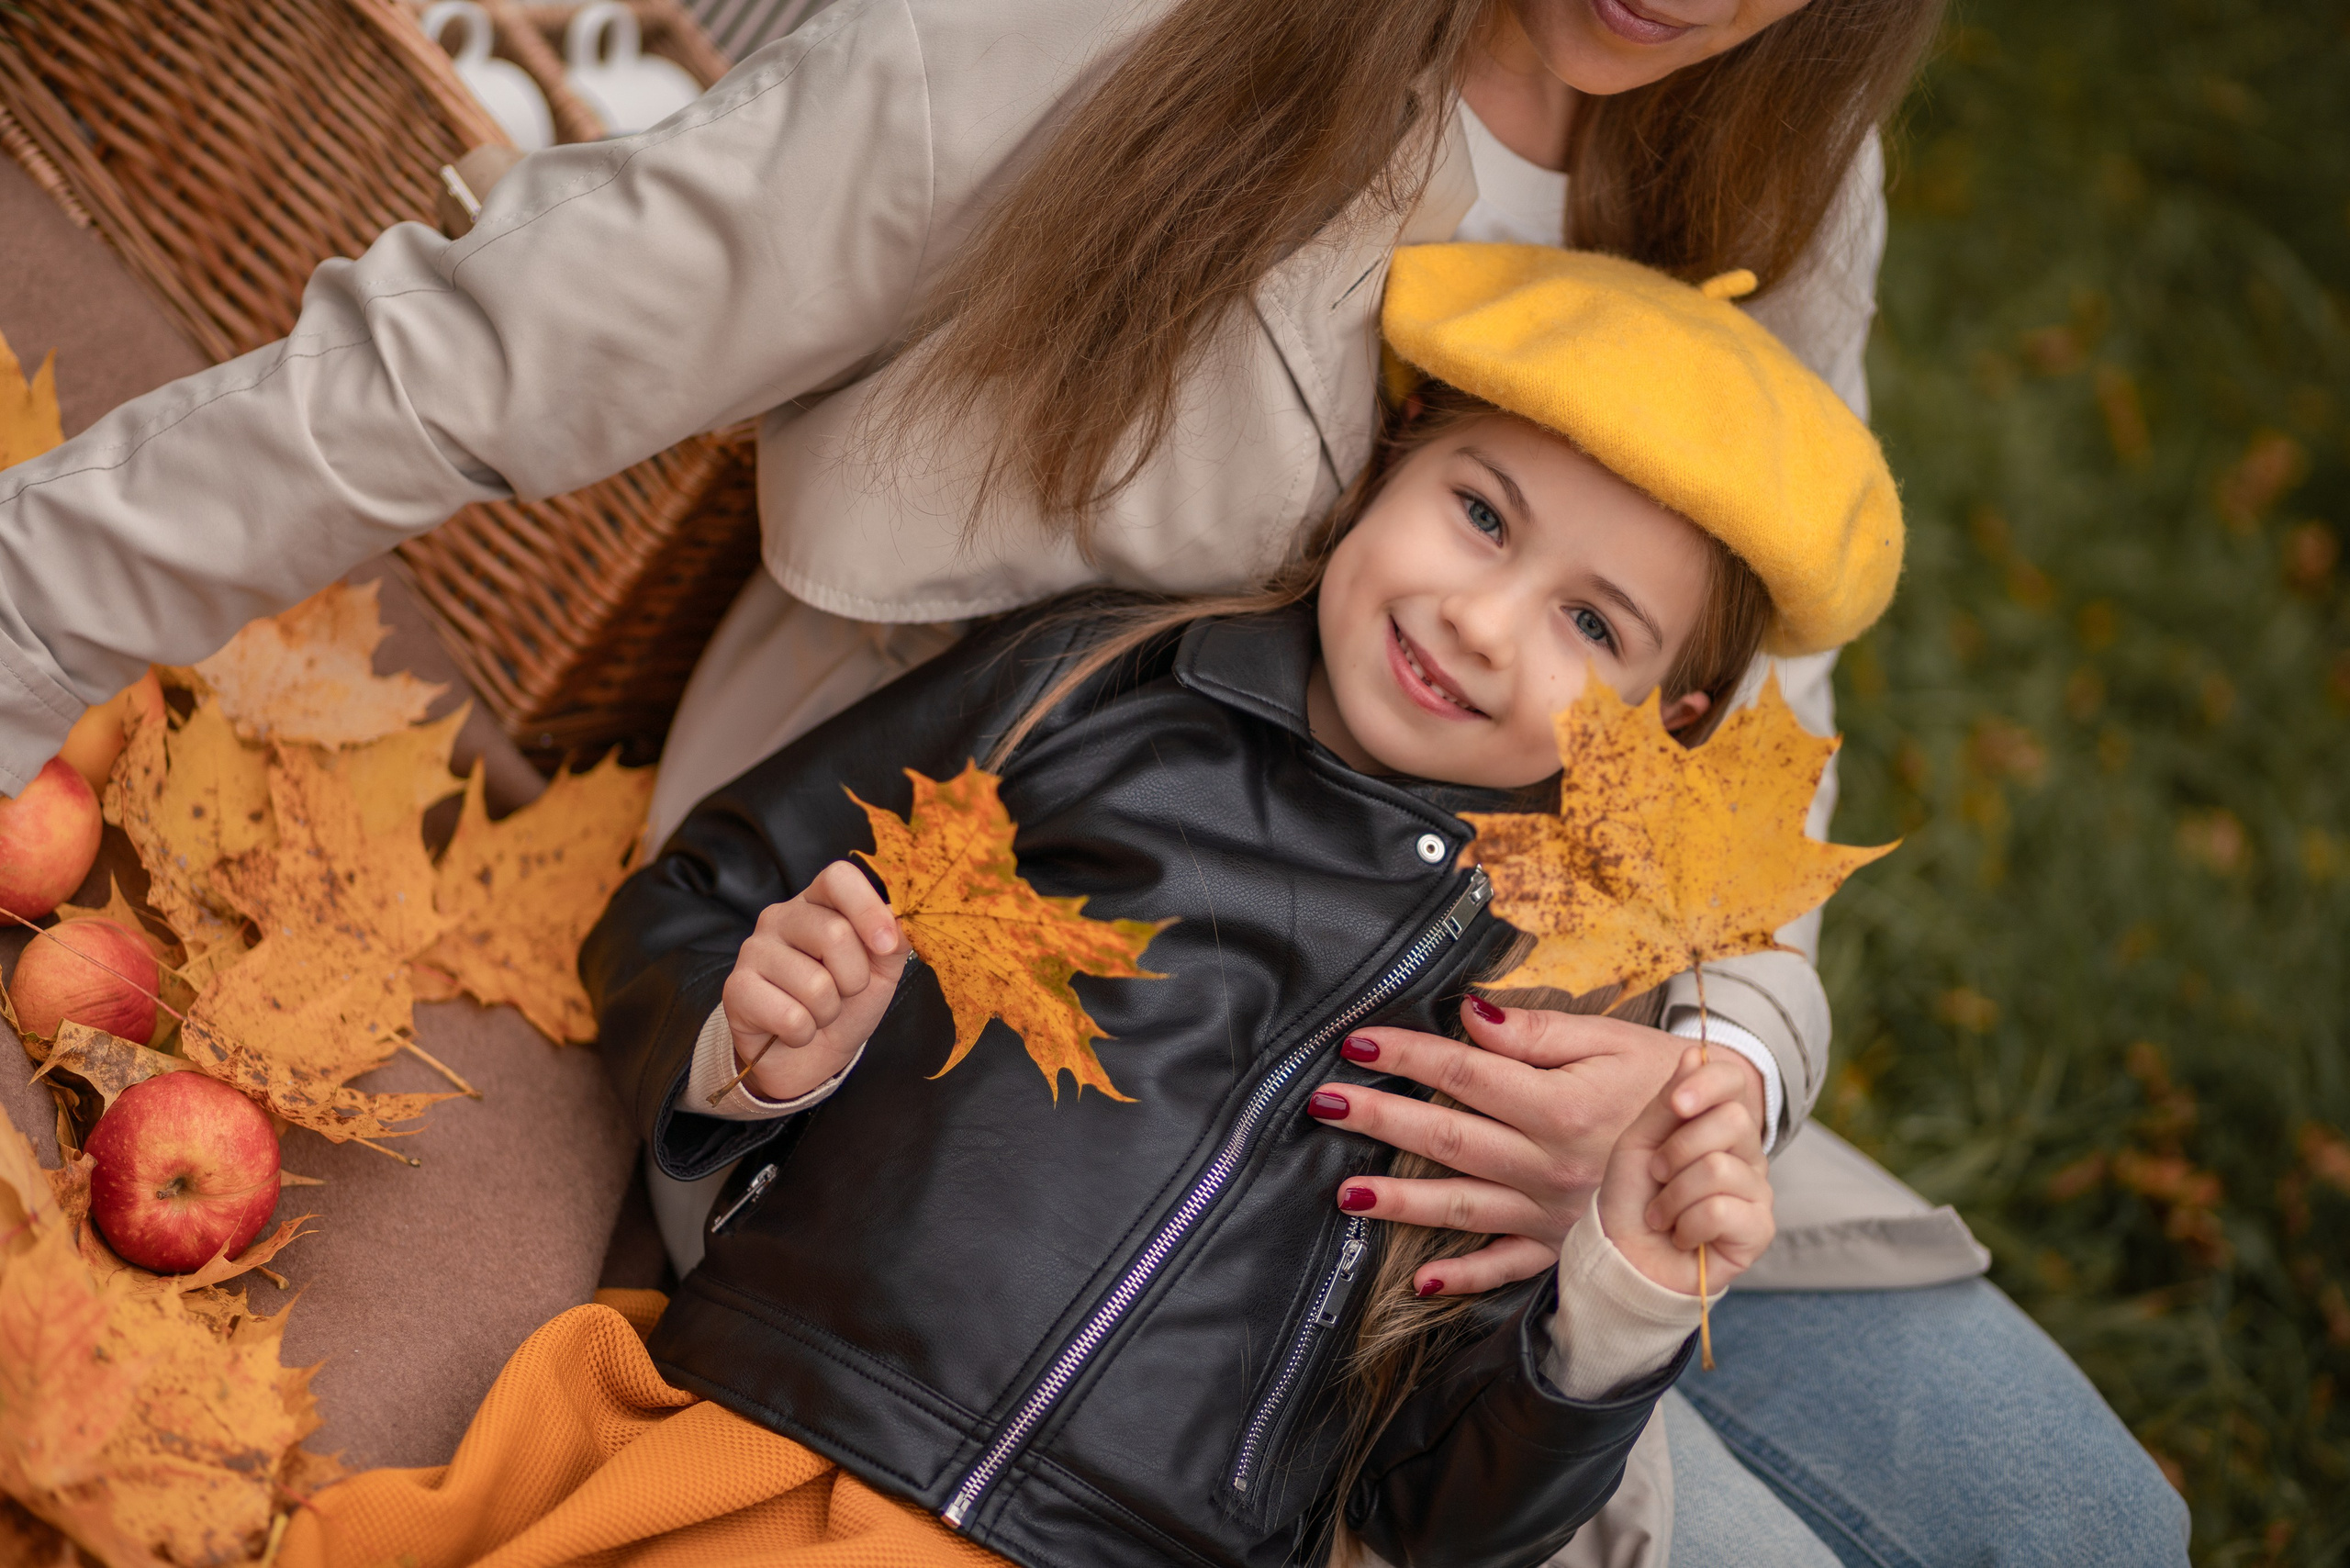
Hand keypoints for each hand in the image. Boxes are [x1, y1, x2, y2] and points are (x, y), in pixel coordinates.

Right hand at [722, 861, 907, 1102]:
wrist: (810, 1055)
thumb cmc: (846, 1004)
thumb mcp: (881, 969)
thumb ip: (896, 940)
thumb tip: (905, 920)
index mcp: (818, 903)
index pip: (838, 878)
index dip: (867, 908)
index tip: (886, 945)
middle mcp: (781, 917)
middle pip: (834, 933)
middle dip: (854, 978)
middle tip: (844, 992)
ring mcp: (754, 950)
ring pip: (815, 984)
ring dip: (828, 1011)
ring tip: (816, 1012)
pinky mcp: (736, 989)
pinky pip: (791, 1016)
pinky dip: (804, 1033)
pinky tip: (794, 1029)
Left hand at [1310, 997, 1764, 1295]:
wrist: (1727, 1142)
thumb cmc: (1661, 1079)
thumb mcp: (1609, 1040)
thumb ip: (1537, 1031)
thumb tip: (1472, 1012)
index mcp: (1562, 1107)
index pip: (1467, 1073)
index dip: (1408, 1054)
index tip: (1356, 1041)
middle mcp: (1552, 1165)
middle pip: (1449, 1137)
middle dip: (1380, 1119)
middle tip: (1321, 1102)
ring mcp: (1554, 1211)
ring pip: (1463, 1206)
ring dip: (1399, 1202)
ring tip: (1342, 1192)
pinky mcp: (1563, 1244)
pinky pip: (1508, 1266)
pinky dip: (1466, 1277)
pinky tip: (1421, 1281)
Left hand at [1597, 1046, 1773, 1294]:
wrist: (1625, 1258)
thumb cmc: (1632, 1198)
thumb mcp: (1639, 1141)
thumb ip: (1668, 1101)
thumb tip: (1695, 1053)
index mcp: (1718, 1125)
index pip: (1734, 1081)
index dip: (1708, 1085)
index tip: (1678, 1105)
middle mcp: (1746, 1153)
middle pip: (1732, 1120)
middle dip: (1677, 1151)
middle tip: (1658, 1176)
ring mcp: (1757, 1191)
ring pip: (1719, 1168)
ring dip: (1673, 1196)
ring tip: (1663, 1213)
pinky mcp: (1759, 1230)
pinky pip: (1723, 1209)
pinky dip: (1687, 1225)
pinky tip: (1682, 1236)